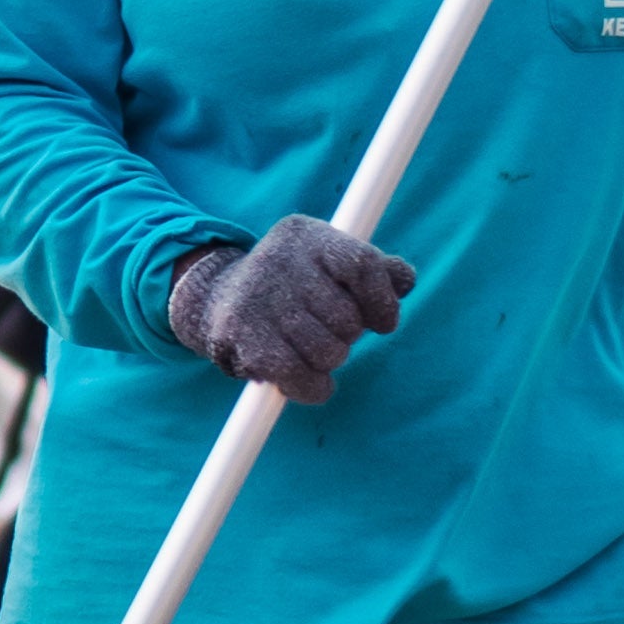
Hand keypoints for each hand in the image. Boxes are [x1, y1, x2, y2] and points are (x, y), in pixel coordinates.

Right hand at [167, 216, 414, 402]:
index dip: (382, 301)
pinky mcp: (240, 333)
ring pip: (328, 352)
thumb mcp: (332, 264)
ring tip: (310, 348)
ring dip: (329, 361)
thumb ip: (376, 272)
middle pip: (347, 317)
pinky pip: (297, 376)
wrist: (218, 299)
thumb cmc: (295, 285)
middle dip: (348, 336)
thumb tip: (404, 280)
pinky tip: (311, 382)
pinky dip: (313, 388)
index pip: (362, 265)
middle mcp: (279, 258)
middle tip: (328, 331)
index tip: (384, 323)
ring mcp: (257, 296)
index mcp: (307, 235)